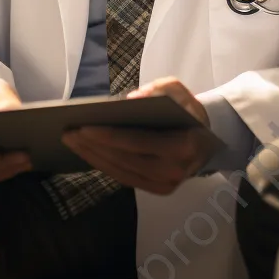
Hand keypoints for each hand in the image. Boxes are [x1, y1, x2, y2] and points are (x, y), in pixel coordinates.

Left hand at [62, 77, 214, 195]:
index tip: (83, 127)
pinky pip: (125, 178)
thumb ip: (160, 89)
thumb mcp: (182, 91)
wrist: (210, 140)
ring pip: (121, 172)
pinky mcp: (158, 190)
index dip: (109, 136)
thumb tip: (130, 99)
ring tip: (71, 141)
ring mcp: (166, 184)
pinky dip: (104, 165)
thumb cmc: (190, 112)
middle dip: (93, 146)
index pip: (138, 142)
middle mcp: (174, 171)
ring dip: (93, 157)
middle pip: (124, 159)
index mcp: (183, 146)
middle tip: (68, 132)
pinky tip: (88, 153)